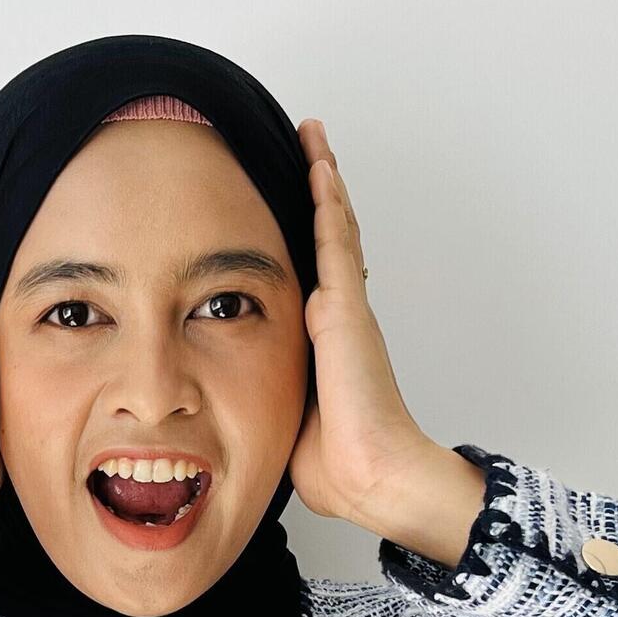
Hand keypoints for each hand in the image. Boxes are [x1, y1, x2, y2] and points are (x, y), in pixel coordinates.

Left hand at [284, 120, 483, 561]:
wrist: (370, 477)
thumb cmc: (337, 464)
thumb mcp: (291, 422)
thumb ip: (276, 400)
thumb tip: (247, 410)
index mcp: (328, 342)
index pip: (320, 276)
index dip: (314, 237)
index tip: (303, 206)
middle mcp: (340, 317)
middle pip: (331, 241)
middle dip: (321, 194)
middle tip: (311, 150)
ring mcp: (346, 309)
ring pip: (334, 229)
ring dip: (324, 181)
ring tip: (314, 139)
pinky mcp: (345, 308)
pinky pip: (333, 240)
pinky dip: (326, 199)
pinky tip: (318, 165)